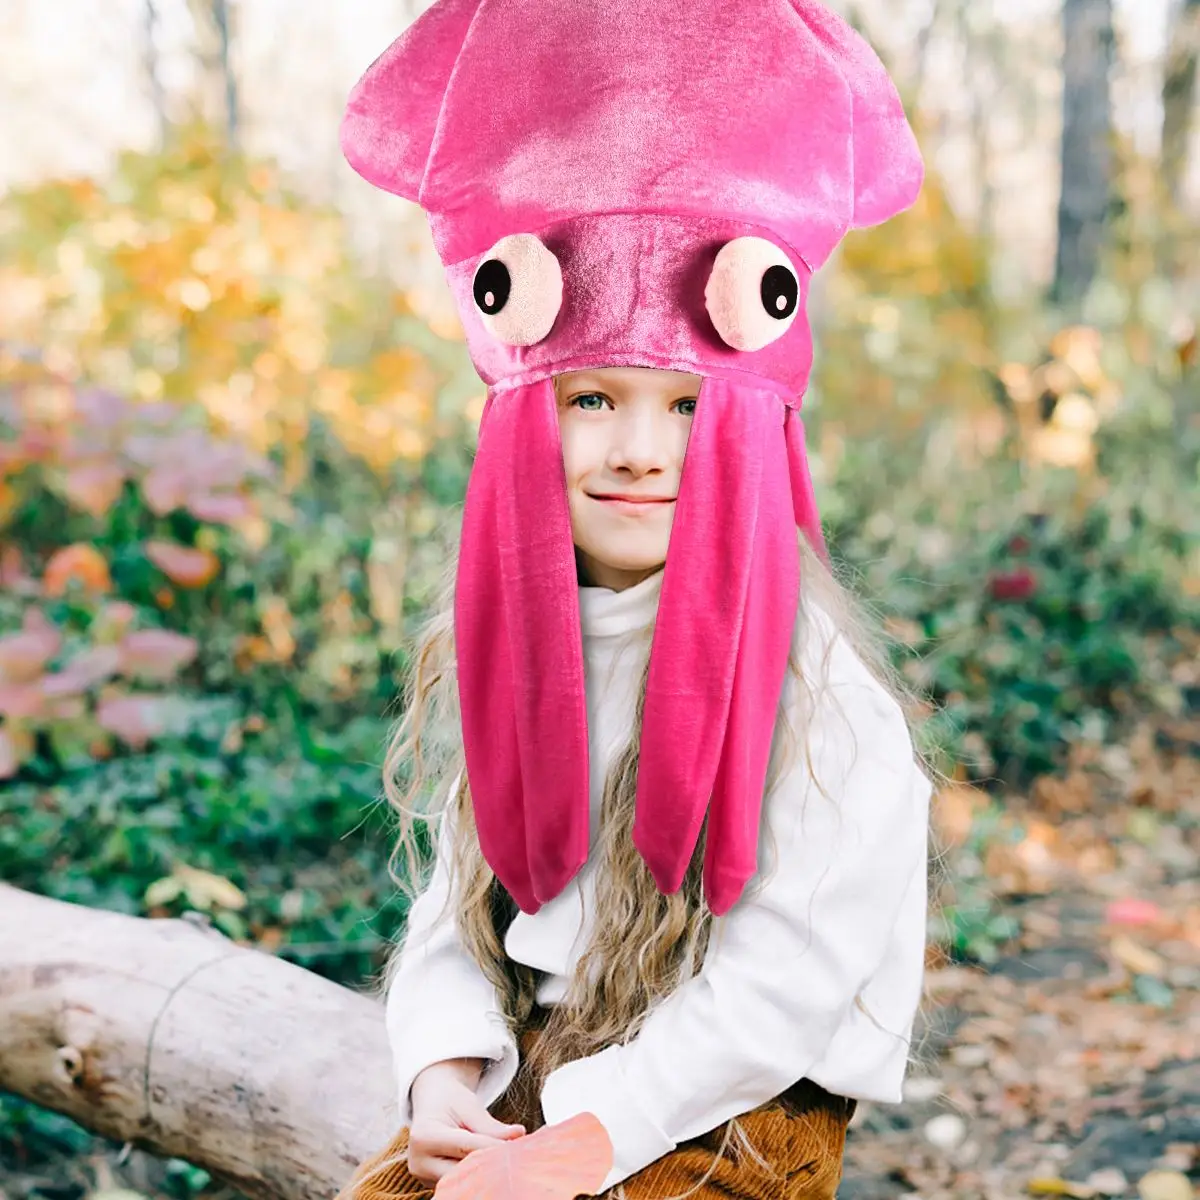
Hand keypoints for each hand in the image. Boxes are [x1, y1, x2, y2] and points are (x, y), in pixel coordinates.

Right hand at [406, 1058, 525, 1183]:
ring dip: (484, 1173)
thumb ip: (491, 1126)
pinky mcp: (431, 1185)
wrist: (432, 1103)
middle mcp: (419, 1162)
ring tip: (504, 1163)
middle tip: (514, 1159)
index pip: (465, 1147)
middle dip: (488, 1165)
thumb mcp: (470, 1106)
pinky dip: (476, 1177)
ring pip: (461, 1181)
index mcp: (424, 1136)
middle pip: (461, 1170)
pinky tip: (491, 1169)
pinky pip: (459, 1184)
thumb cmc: (452, 1101)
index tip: (516, 1147)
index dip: (493, 1148)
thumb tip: (519, 1135)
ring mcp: (423, 1177)